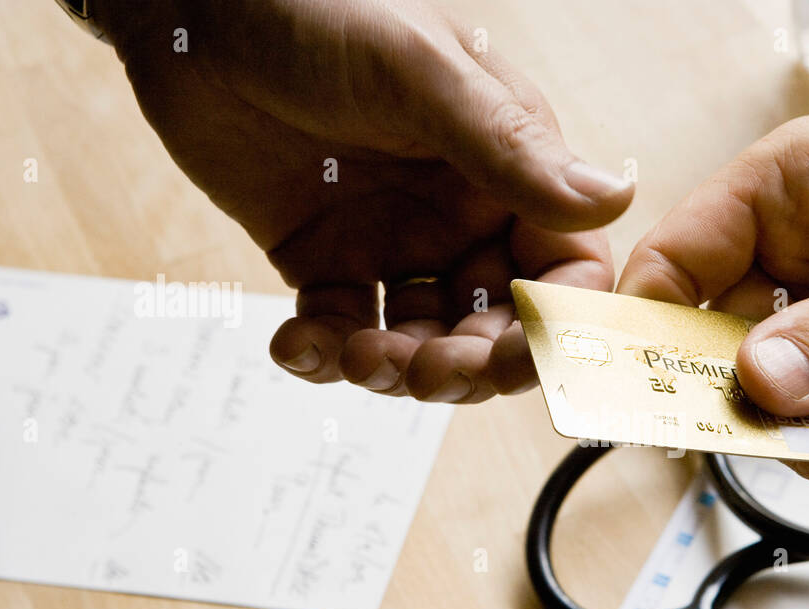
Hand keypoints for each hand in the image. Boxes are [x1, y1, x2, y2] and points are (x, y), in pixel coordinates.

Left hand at [100, 0, 632, 400]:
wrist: (192, 8)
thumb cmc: (316, 9)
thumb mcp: (421, 74)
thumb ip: (511, 148)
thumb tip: (615, 197)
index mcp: (509, 170)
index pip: (565, 271)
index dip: (558, 325)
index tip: (525, 354)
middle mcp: (463, 215)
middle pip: (499, 326)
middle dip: (471, 364)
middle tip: (427, 371)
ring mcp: (396, 243)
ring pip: (425, 343)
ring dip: (398, 370)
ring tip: (354, 355)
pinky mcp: (327, 260)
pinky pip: (343, 330)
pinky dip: (323, 353)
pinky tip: (296, 342)